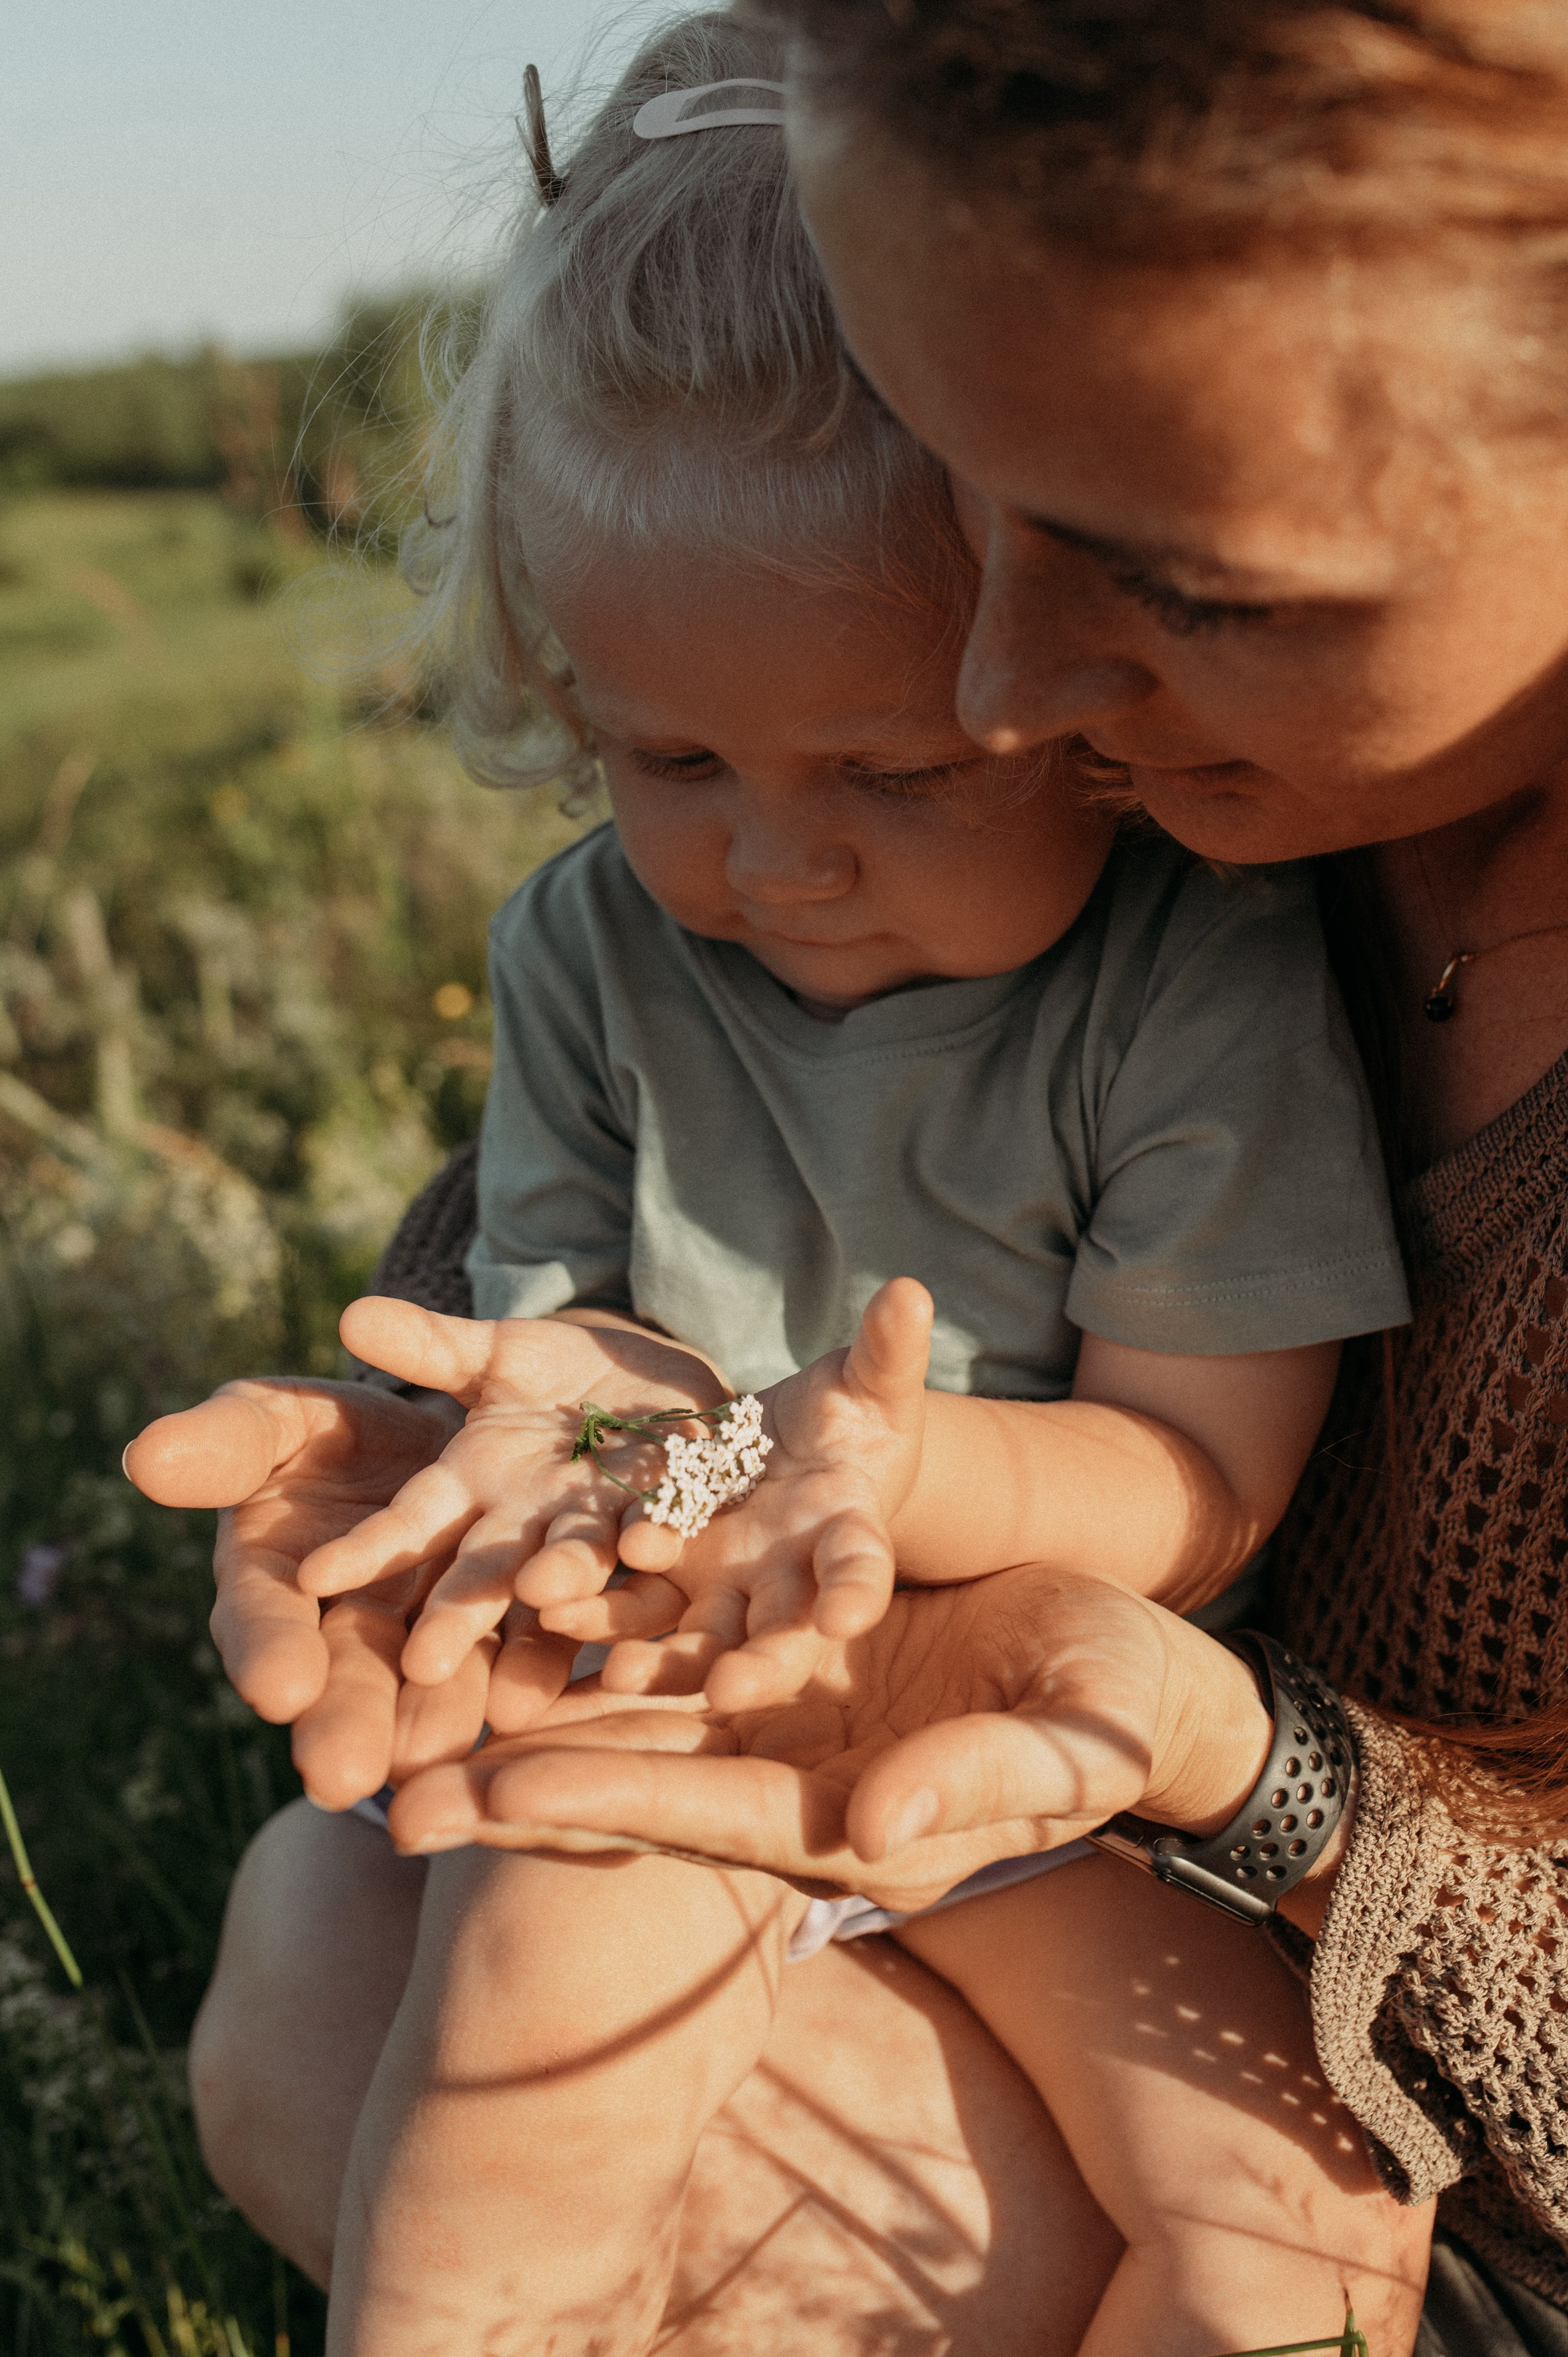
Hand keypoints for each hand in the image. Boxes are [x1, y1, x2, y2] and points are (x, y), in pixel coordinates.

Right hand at [124, 1377, 522, 1806]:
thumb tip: (145, 1457)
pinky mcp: (509, 1622)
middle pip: (346, 1679)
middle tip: (344, 1778)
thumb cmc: (323, 1435)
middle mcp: (350, 1625)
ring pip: (433, 1684)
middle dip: (345, 1725)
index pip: (262, 1622)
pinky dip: (525, 1678)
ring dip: (434, 1722)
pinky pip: (519, 1653)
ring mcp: (432, 1632)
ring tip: (436, 1756)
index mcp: (275, 1581)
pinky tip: (532, 1706)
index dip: (268, 1653)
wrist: (428, 1438)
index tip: (277, 1690)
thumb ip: (226, 1446)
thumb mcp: (274, 1424)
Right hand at [300, 1299, 730, 1692]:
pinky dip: (654, 1543)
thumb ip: (432, 1345)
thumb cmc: (565, 1376)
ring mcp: (601, 1524)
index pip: (412, 1524)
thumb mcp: (499, 1352)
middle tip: (422, 1668)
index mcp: (475, 1486)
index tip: (315, 1578)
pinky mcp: (671, 1515)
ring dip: (563, 1579)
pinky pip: (662, 1536)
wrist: (663, 1385)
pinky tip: (649, 1547)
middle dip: (456, 1616)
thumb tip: (352, 1315)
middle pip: (487, 1572)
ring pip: (577, 1560)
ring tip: (540, 1594)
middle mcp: (530, 1521)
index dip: (368, 1550)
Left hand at [383, 1568, 1275, 1915]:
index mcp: (850, 1822)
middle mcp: (798, 1777)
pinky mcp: (797, 1649)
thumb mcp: (1065, 1747)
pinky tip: (530, 1596)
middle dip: (519, 1783)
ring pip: (643, 1702)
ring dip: (542, 1697)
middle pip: (638, 1776)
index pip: (700, 1813)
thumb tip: (877, 1828)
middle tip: (388, 1793)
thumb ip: (976, 1782)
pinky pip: (688, 1633)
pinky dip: (612, 1620)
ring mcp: (792, 1714)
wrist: (1131, 1660)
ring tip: (423, 1691)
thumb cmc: (1113, 1709)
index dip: (593, 1805)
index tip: (483, 1801)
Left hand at [552, 1278, 932, 1711]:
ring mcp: (728, 1587)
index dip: (857, 1591)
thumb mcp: (870, 1380)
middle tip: (730, 1690)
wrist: (799, 1446)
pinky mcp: (670, 1574)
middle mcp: (791, 1581)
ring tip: (619, 1674)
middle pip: (782, 1633)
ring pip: (700, 1634)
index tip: (848, 1614)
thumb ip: (887, 1348)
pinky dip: (603, 1616)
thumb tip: (912, 1289)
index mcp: (849, 1535)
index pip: (862, 1568)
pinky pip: (636, 1602)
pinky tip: (556, 1620)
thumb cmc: (853, 1415)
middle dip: (760, 1663)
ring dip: (664, 1658)